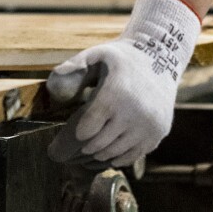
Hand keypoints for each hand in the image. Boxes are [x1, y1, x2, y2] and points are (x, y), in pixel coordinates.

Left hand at [46, 0, 200, 165]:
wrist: (160, 58)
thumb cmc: (121, 59)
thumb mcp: (96, 55)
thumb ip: (73, 68)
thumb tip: (52, 85)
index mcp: (115, 94)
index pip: (88, 129)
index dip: (78, 132)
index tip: (76, 130)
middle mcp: (134, 113)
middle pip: (100, 144)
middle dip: (87, 145)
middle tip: (81, 142)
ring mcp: (148, 126)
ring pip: (116, 153)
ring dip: (101, 152)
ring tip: (93, 146)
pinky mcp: (158, 133)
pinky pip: (133, 155)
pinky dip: (119, 156)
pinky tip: (111, 149)